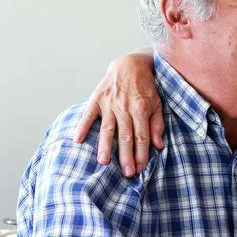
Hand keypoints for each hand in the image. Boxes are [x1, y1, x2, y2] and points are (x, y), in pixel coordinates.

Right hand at [74, 50, 162, 176]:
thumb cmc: (146, 86)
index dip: (141, 153)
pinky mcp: (97, 98)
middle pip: (126, 136)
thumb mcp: (157, 103)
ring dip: (105, 146)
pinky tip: (78, 140)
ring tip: (103, 162)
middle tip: (126, 172)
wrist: (130, 64)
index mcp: (141, 108)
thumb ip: (157, 124)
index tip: (140, 168)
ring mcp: (109, 103)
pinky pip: (88, 114)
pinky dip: (82, 126)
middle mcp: (124, 107)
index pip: (141, 136)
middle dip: (126, 156)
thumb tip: (158, 145)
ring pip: (107, 129)